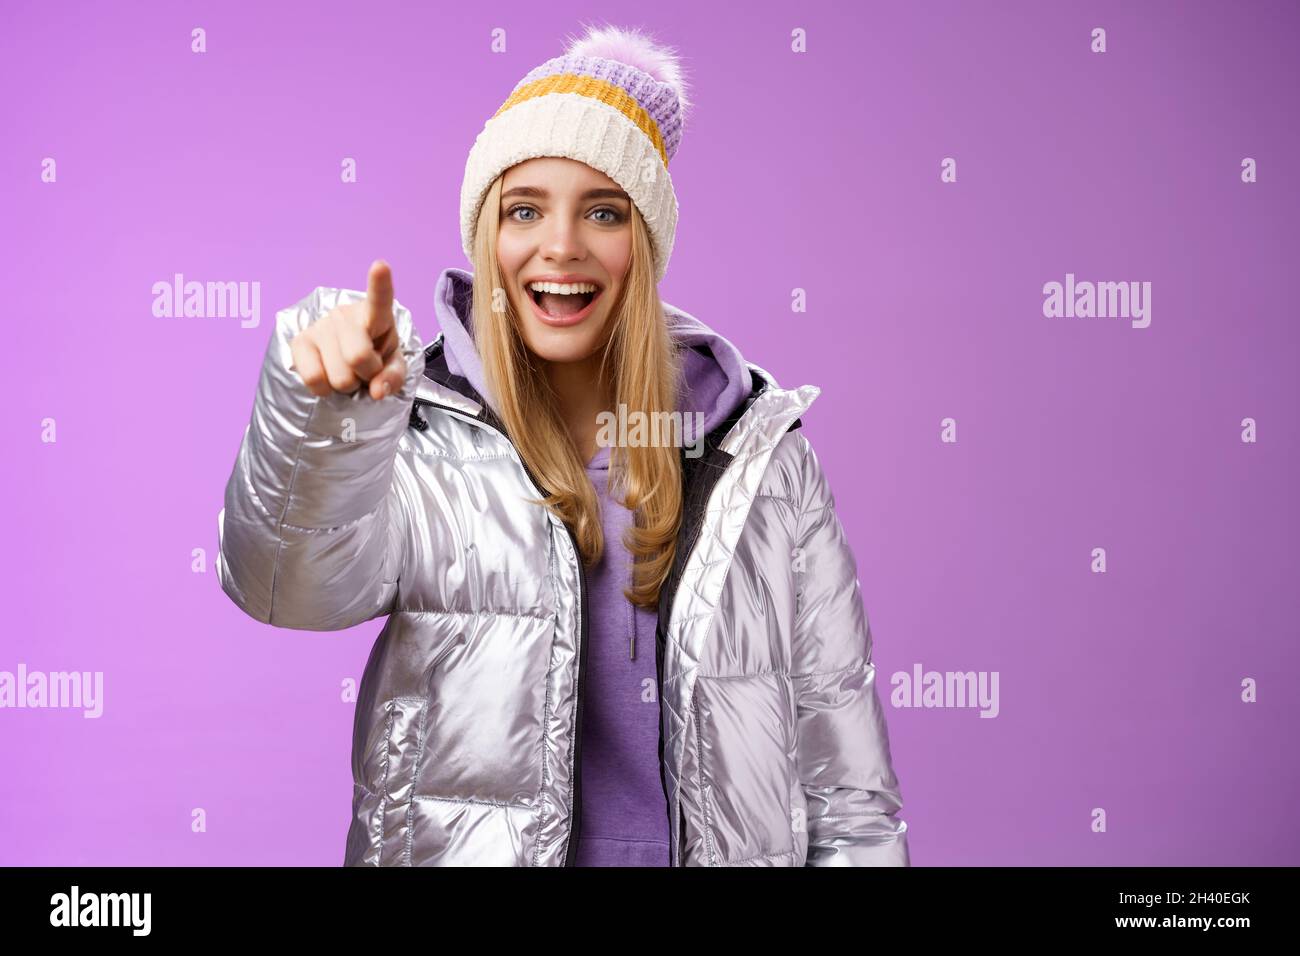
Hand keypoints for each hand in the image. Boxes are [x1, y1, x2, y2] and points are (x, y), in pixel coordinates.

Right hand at [289, 259, 406, 400]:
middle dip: (366, 376)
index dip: (380, 284)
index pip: (379, 299)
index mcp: (376, 315)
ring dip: (346, 385)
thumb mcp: (393, 366)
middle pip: (358, 358)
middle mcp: (344, 315)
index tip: (380, 266)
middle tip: (365, 371)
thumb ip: (393, 378)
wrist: (347, 361)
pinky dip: (325, 390)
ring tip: (348, 372)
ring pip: (338, 376)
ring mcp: (320, 326)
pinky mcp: (299, 342)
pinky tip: (329, 376)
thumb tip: (376, 392)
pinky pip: (313, 379)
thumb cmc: (374, 357)